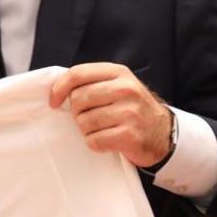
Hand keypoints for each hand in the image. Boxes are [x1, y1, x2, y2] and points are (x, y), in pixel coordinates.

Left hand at [49, 63, 171, 167]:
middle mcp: (126, 89)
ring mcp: (130, 112)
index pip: (78, 74)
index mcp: (119, 73)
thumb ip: (91, 82)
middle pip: (78, 99)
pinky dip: (95, 143)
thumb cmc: (131, 108)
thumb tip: (56, 90)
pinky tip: (107, 140)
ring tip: (102, 128)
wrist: (163, 133)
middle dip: (77, 112)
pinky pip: (94, 140)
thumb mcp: (116, 85)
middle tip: (89, 117)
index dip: (59, 88)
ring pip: (84, 122)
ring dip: (86, 129)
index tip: (54, 101)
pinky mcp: (130, 135)